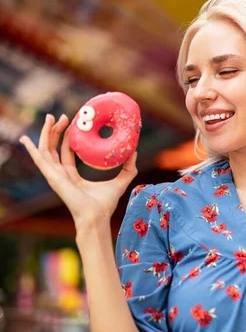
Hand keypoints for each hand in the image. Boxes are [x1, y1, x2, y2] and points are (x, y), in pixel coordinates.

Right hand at [19, 114, 137, 228]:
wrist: (96, 216)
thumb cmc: (105, 204)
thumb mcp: (120, 181)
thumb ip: (128, 168)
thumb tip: (134, 152)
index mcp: (72, 176)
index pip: (66, 153)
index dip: (67, 138)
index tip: (72, 123)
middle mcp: (61, 175)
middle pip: (53, 148)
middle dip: (55, 131)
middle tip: (62, 116)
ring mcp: (55, 176)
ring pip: (46, 149)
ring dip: (46, 133)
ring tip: (50, 117)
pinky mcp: (52, 177)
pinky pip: (39, 159)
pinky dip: (31, 149)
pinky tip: (25, 138)